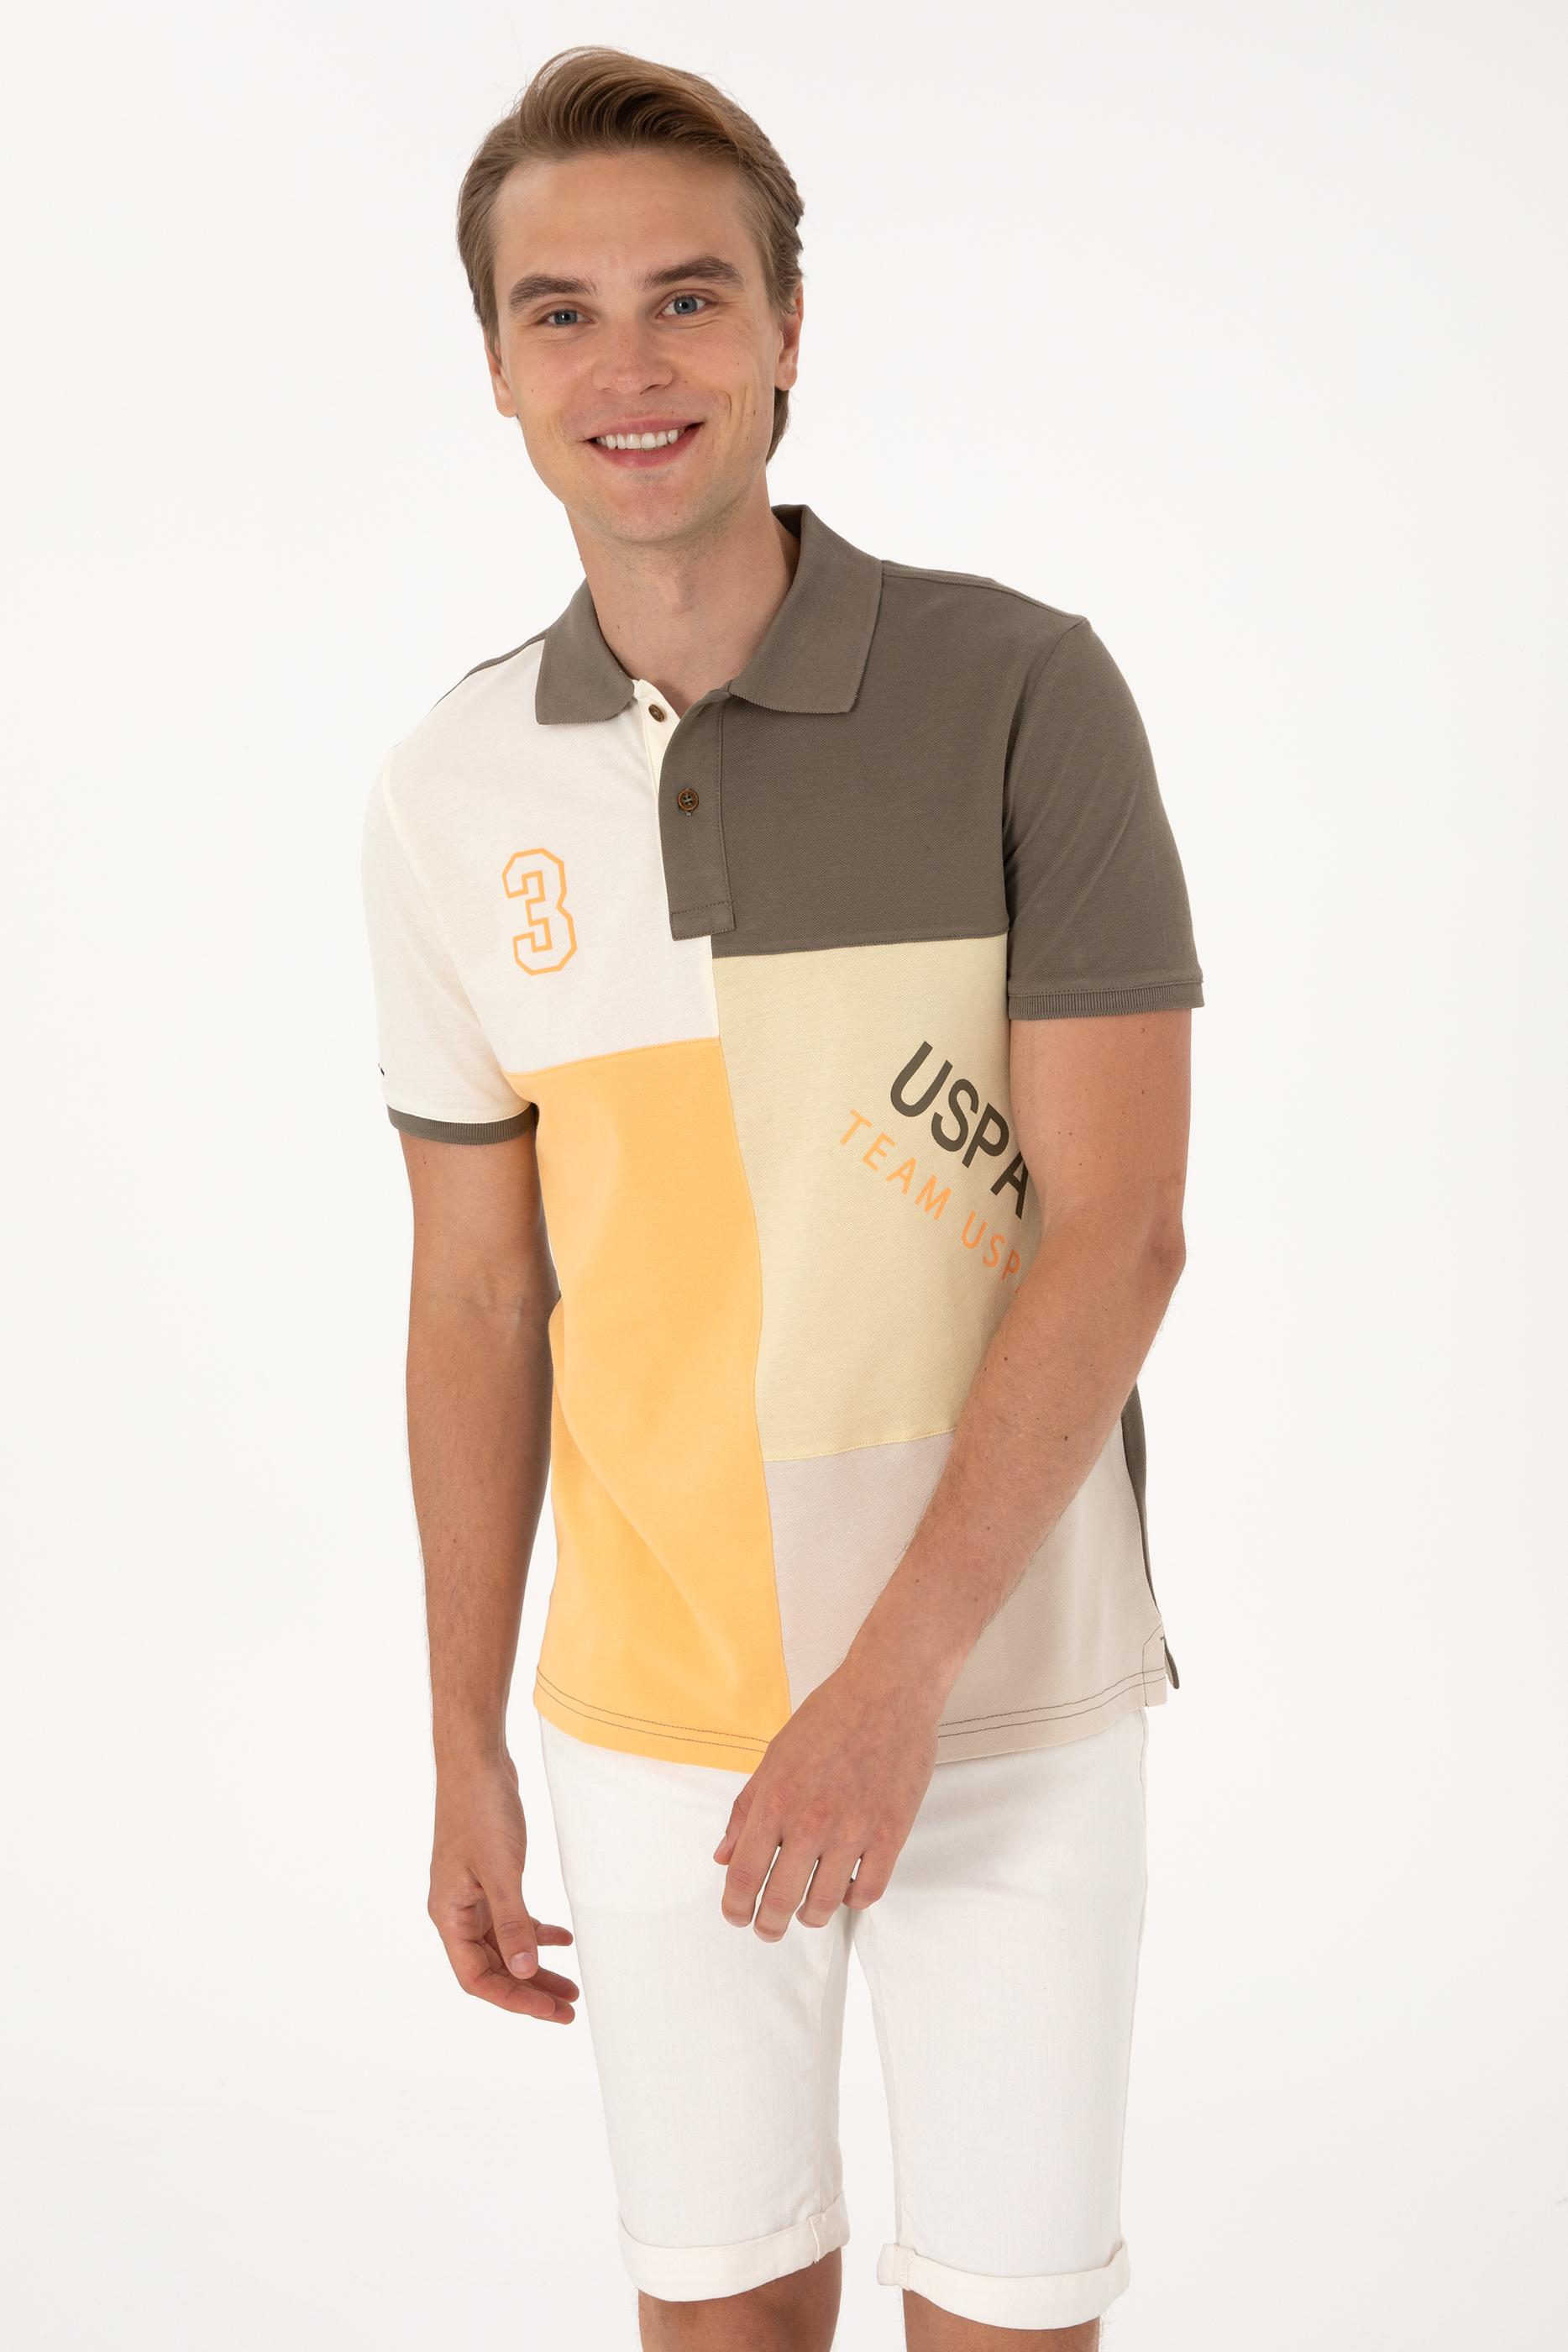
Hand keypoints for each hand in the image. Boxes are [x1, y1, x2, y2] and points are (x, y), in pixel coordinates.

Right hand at [429, 1753, 578, 2019]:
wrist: (476, 1761)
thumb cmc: (479, 1810)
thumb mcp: (501, 1870)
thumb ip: (512, 1922)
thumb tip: (523, 1972)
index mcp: (449, 1916)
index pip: (478, 1978)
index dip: (514, 1999)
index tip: (551, 2011)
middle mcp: (457, 1912)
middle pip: (493, 1967)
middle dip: (529, 1990)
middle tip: (569, 2007)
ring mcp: (473, 1894)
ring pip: (505, 1945)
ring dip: (535, 1965)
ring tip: (571, 1985)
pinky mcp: (490, 1877)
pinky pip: (512, 1917)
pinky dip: (536, 1930)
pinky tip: (564, 1938)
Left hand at [711, 1657, 941, 1939]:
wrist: (888, 1690)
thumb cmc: (831, 1716)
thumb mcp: (774, 1756)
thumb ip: (746, 1808)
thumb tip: (724, 1855)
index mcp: (775, 1799)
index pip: (744, 1874)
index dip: (735, 1907)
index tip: (736, 1916)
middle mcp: (810, 1820)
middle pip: (779, 1899)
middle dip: (767, 1924)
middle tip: (768, 1928)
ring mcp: (853, 1829)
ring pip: (823, 1904)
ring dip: (810, 1917)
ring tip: (807, 1911)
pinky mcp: (890, 1833)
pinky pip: (868, 1891)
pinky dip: (852, 1900)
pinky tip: (845, 1888)